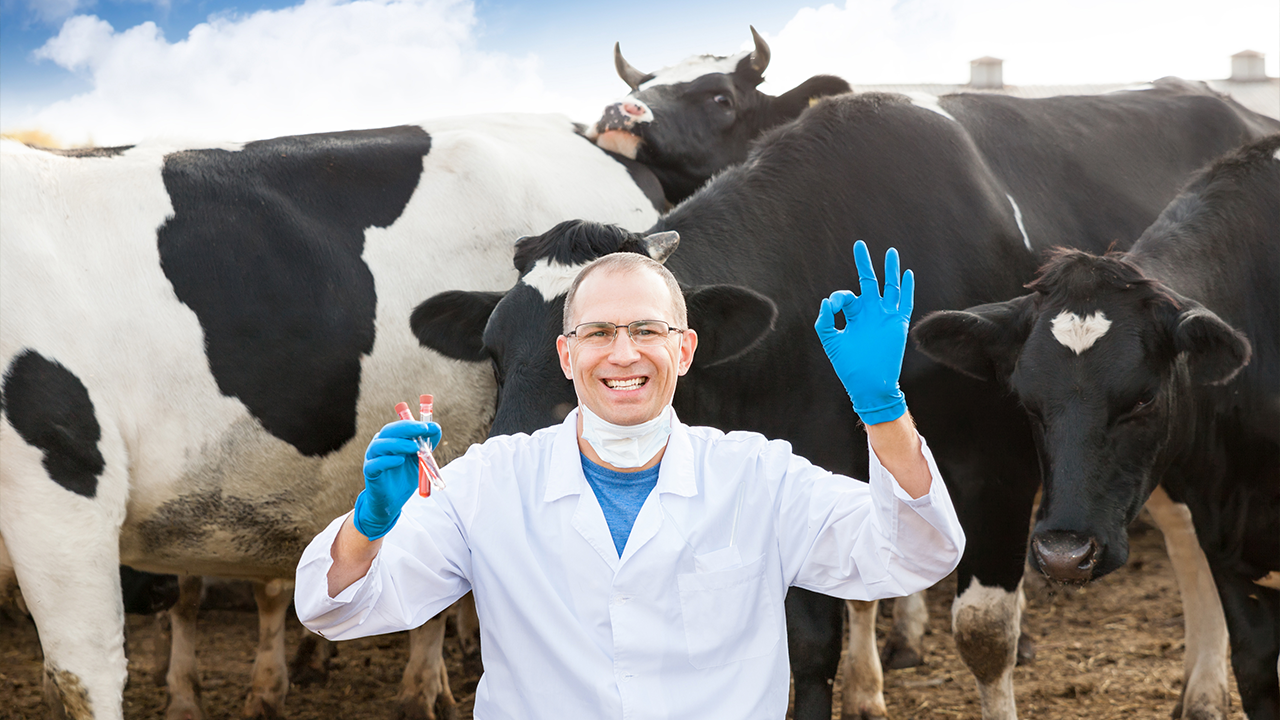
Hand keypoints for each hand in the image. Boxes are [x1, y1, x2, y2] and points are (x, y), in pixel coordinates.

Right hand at [352, 420, 441, 539]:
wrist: (392, 501)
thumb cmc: (404, 477)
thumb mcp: (420, 460)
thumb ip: (427, 445)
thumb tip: (436, 428)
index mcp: (391, 440)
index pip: (400, 426)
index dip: (414, 424)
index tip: (430, 426)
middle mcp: (380, 445)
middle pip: (389, 431)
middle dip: (407, 428)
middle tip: (423, 430)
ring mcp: (372, 458)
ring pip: (380, 445)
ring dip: (399, 444)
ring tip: (415, 448)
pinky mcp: (370, 473)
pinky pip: (375, 464)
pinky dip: (387, 461)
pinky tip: (400, 461)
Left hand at [815, 240, 914, 424]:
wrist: (869, 385)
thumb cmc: (849, 366)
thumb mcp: (832, 342)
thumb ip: (825, 321)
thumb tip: (827, 300)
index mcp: (854, 316)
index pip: (846, 297)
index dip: (838, 297)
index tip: (834, 304)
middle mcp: (870, 313)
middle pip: (869, 282)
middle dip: (863, 264)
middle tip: (859, 245)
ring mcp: (885, 317)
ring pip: (890, 288)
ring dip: (890, 270)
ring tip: (891, 252)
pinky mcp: (898, 324)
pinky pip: (905, 302)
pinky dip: (907, 288)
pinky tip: (907, 273)